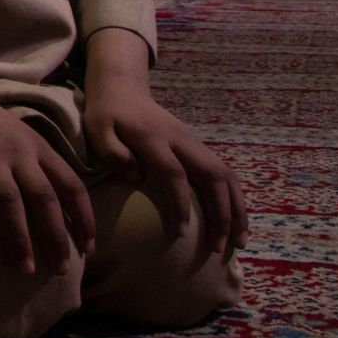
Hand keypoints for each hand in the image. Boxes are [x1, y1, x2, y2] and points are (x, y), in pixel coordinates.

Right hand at [0, 92, 96, 276]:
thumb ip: (42, 167)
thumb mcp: (23, 139)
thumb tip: (65, 211)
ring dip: (19, 237)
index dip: (83, 217)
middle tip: (61, 269)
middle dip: (55, 236)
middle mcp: (18, 152)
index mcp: (38, 148)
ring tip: (25, 270)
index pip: (70, 185)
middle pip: (43, 197)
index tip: (88, 248)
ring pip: (9, 200)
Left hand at [83, 31, 247, 258]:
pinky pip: (224, 173)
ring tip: (239, 242)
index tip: (180, 233)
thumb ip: (112, 152)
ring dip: (236, 208)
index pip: (173, 173)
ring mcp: (194, 142)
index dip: (179, 204)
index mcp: (154, 138)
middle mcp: (181, 139)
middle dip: (221, 212)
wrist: (123, 89)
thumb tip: (136, 177)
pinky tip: (235, 223)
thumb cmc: (107, 115)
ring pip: (226, 174)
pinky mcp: (199, 147)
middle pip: (212, 175)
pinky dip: (235, 199)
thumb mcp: (97, 129)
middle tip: (219, 248)